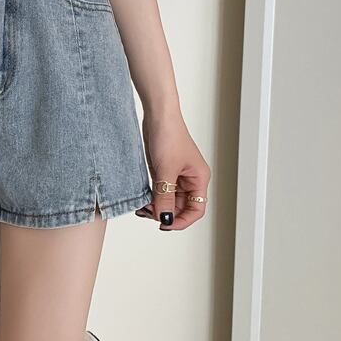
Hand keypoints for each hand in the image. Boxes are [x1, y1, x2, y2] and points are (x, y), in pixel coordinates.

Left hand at [135, 111, 209, 230]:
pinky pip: (160, 191)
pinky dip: (151, 197)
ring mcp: (176, 175)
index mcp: (199, 179)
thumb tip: (164, 219)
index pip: (196, 209)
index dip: (181, 221)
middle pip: (180, 207)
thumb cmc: (168, 135)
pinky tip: (141, 200)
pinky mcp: (164, 171)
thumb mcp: (165, 169)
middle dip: (164, 213)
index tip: (164, 225)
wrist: (157, 114)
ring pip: (168, 200)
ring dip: (156, 206)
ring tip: (141, 207)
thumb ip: (164, 196)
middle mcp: (190, 179)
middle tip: (146, 213)